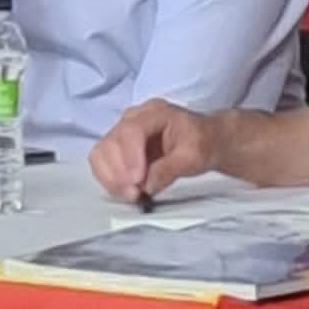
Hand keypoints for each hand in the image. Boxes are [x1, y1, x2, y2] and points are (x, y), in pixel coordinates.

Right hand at [89, 99, 220, 202]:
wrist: (206, 140)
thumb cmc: (203, 143)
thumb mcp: (195, 156)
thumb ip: (170, 169)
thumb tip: (146, 185)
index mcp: (155, 113)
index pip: (131, 130)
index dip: (129, 156)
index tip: (137, 181)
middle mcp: (133, 118)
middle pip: (111, 141)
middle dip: (118, 172)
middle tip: (135, 194)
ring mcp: (123, 132)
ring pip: (101, 153)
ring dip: (111, 178)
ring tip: (131, 195)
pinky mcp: (119, 148)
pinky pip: (103, 163)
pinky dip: (110, 180)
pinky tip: (125, 192)